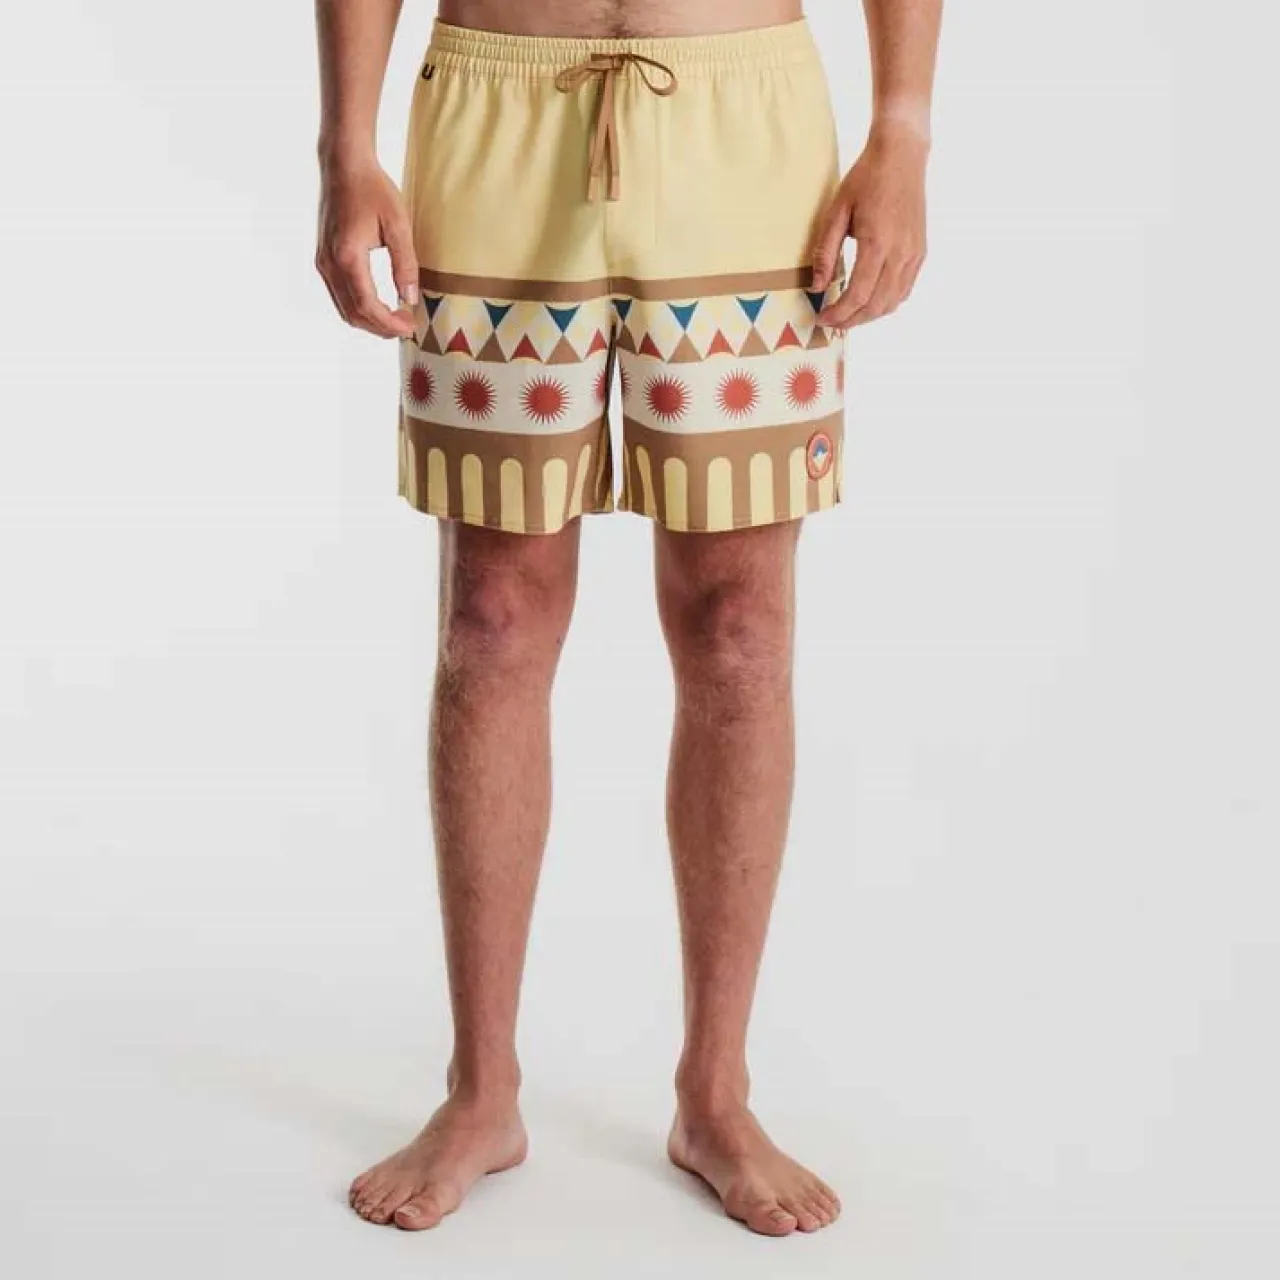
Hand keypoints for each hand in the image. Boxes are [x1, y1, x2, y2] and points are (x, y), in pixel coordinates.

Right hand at [315, 159, 417, 338]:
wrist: (344, 165)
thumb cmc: (372, 189)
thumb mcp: (398, 225)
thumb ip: (405, 264)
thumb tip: (409, 298)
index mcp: (348, 257)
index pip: (367, 306)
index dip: (389, 323)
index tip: (410, 327)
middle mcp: (330, 264)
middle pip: (353, 314)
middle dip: (381, 327)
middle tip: (407, 325)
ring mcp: (323, 262)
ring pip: (344, 309)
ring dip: (370, 320)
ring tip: (396, 318)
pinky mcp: (324, 259)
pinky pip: (339, 295)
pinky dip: (359, 307)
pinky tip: (379, 303)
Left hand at [812, 125, 928, 328]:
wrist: (901, 156)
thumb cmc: (866, 179)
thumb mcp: (836, 212)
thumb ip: (825, 253)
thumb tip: (817, 287)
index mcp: (877, 243)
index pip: (858, 295)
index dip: (838, 314)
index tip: (822, 319)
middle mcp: (900, 253)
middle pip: (876, 305)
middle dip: (851, 320)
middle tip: (832, 323)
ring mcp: (914, 254)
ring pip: (892, 302)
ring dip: (869, 315)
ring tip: (848, 316)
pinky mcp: (920, 252)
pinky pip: (904, 289)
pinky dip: (886, 303)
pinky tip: (870, 301)